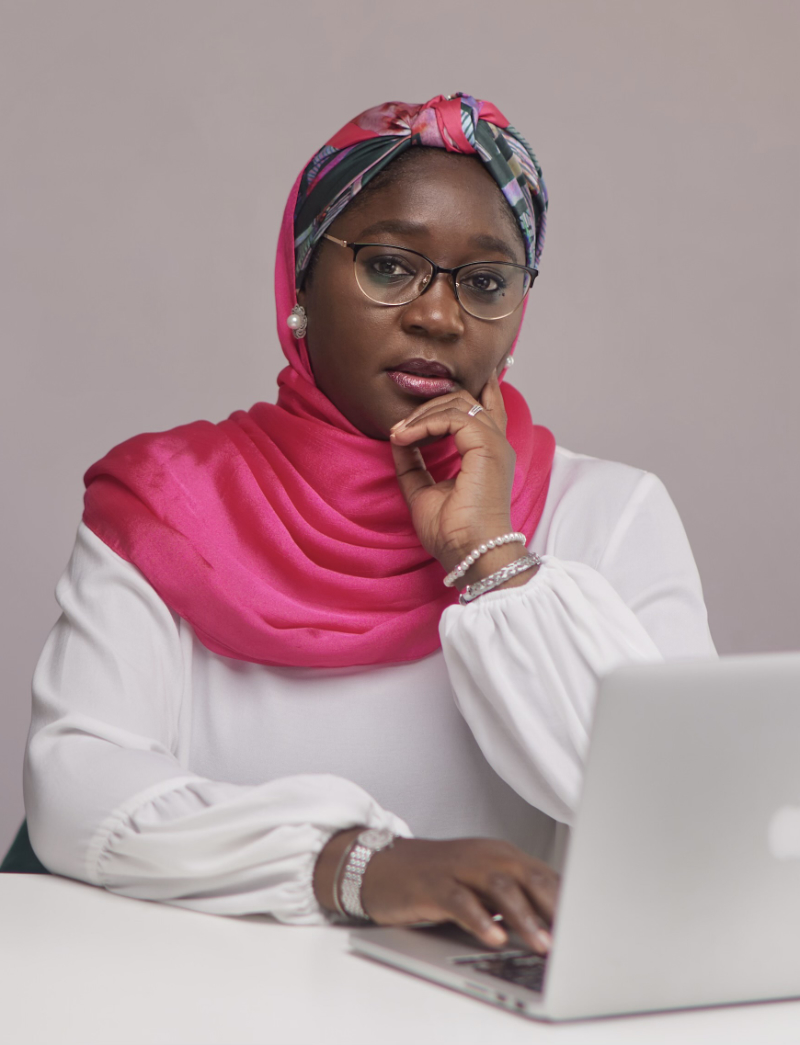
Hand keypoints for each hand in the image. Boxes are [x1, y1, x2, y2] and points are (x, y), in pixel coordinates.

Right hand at [315, 832, 557, 953]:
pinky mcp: (432, 883)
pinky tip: (493, 938)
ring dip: (524, 916)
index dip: (570, 903)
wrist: (383, 866)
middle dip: (555, 908)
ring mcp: (458, 866)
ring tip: (541, 944)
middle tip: (575, 940)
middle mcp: (485, 856)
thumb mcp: (481, 887)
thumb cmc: (439, 880)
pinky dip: (479, 918)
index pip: (545, 876)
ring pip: (499, 886)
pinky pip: (459, 899)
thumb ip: (516, 901)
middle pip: (528, 876)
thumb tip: (556, 931)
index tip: (591, 931)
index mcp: (503, 856)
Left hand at [389, 372, 516, 574]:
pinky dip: (423, 423)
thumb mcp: (424, 491)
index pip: (485, 408)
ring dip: (422, 415)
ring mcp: (494, 443)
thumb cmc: (454, 532)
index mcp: (488, 454)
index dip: (466, 392)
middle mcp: (496, 444)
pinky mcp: (487, 446)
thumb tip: (398, 438)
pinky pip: (452, 417)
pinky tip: (404, 438)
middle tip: (399, 427)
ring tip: (399, 434)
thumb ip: (413, 464)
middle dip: (428, 406)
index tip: (430, 393)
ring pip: (457, 403)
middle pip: (465, 400)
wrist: (469, 552)